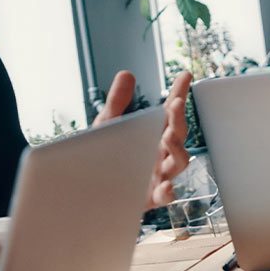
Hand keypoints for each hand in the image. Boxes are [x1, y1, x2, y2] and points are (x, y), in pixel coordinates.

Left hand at [95, 69, 192, 207]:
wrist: (85, 187)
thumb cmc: (101, 155)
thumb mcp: (108, 125)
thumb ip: (117, 101)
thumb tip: (126, 74)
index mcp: (152, 134)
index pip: (170, 112)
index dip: (179, 94)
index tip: (184, 76)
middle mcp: (159, 153)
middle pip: (178, 134)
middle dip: (179, 119)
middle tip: (175, 103)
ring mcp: (157, 174)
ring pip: (179, 163)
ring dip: (177, 148)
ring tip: (167, 136)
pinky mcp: (149, 196)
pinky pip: (165, 196)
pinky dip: (168, 192)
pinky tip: (166, 187)